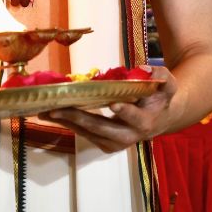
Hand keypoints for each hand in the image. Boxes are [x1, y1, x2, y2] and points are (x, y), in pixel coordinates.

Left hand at [41, 67, 178, 152]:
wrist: (159, 120)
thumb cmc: (160, 98)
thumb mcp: (168, 85)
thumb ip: (163, 77)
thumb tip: (145, 69)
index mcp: (145, 122)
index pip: (135, 118)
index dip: (125, 112)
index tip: (113, 104)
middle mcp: (127, 137)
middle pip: (100, 128)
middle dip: (77, 118)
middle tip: (56, 108)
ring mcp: (113, 143)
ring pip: (86, 132)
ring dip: (64, 122)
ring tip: (43, 111)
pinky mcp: (102, 142)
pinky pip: (82, 132)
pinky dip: (65, 123)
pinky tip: (48, 114)